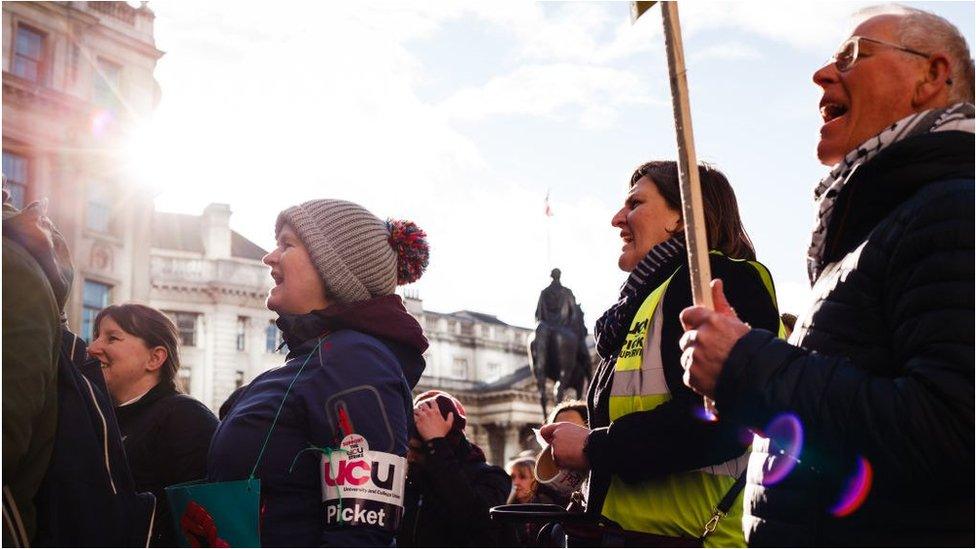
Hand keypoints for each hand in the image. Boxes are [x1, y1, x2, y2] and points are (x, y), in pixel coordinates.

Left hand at [413, 401, 453, 440]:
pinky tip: (414, 418)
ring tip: (417, 413)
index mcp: (436, 412)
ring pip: (416, 409)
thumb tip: (451, 413)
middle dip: (422, 406)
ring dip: (416, 411)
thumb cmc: (442, 432)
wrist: (435, 439)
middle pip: (423, 404)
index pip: (432, 402)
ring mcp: (422, 417)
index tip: (430, 404)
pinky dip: (413, 417)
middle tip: (422, 409)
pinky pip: (413, 416)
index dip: (431, 402)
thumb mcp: (449, 425)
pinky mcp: (417, 422)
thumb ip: (450, 418)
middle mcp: (428, 412)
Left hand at [539, 422, 589, 470]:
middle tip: (570, 454)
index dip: (546, 438)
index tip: (550, 444)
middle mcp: (556, 433)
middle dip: (558, 451)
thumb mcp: (579, 433)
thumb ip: (568, 436)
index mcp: (562, 426)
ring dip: (563, 460)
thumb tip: (563, 445)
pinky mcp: (556, 454)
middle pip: (551, 446)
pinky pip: (558, 464)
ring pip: (555, 456)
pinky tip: (574, 462)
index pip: (544, 431)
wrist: (596, 447)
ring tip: (575, 458)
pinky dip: (565, 466)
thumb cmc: (593, 442)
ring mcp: (555, 444)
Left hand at [679, 279, 750, 399]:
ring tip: (716, 365)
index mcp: (711, 321)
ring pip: (687, 357)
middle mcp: (701, 337)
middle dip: (696, 344)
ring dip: (696, 361)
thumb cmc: (750, 350)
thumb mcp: (735, 322)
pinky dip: (697, 376)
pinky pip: (688, 374)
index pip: (687, 314)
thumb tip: (715, 283)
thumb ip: (720, 303)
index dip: (692, 322)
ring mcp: (695, 358)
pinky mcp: (692, 376)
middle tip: (714, 351)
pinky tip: (713, 375)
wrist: (757, 378)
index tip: (697, 327)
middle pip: (686, 338)